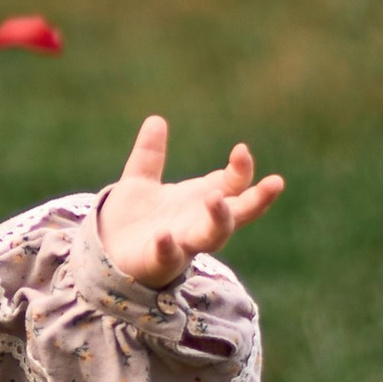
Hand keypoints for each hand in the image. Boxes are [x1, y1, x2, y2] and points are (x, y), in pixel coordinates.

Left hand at [96, 116, 283, 289]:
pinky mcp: (157, 261)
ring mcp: (182, 244)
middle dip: (257, 200)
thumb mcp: (139, 180)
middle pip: (238, 214)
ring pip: (213, 237)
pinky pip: (168, 256)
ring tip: (216, 198)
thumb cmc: (133, 220)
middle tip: (276, 183)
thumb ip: (149, 154)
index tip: (241, 149)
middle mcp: (198, 223)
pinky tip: (164, 235)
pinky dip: (168, 246)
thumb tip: (155, 120)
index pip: (234, 185)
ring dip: (219, 219)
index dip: (242, 169)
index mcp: (199, 200)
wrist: (106, 253)